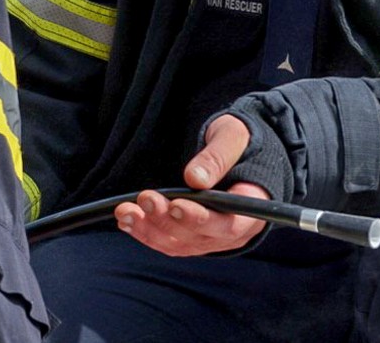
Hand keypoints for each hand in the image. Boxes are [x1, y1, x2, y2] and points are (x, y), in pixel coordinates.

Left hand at [115, 115, 267, 255]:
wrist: (238, 152)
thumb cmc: (239, 141)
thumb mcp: (233, 136)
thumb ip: (218, 155)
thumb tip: (195, 178)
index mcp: (253, 207)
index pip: (230, 224)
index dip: (201, 219)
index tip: (176, 205)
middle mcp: (234, 230)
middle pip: (200, 236)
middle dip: (168, 220)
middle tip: (146, 198)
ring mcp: (212, 237)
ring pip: (180, 243)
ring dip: (150, 230)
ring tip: (126, 211)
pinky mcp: (193, 237)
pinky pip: (169, 242)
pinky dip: (146, 233)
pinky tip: (126, 220)